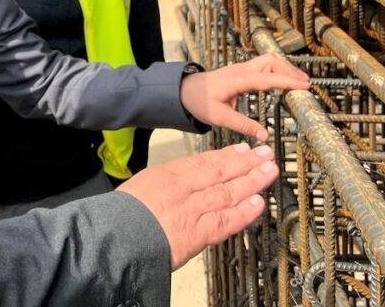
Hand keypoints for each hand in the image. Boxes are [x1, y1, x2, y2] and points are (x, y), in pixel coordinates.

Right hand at [118, 143, 277, 269]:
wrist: (115, 236)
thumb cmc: (122, 215)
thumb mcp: (141, 186)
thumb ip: (163, 183)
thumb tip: (177, 181)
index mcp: (168, 175)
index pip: (203, 161)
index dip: (226, 155)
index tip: (243, 149)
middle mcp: (184, 188)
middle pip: (221, 171)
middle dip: (246, 162)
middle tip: (265, 153)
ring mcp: (193, 209)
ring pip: (229, 191)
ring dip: (252, 180)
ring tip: (269, 171)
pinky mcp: (198, 232)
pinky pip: (226, 220)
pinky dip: (244, 212)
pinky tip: (259, 203)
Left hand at [179, 55, 310, 139]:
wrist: (183, 90)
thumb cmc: (199, 102)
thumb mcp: (219, 117)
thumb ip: (243, 126)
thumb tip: (264, 135)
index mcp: (237, 80)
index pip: (267, 78)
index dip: (287, 81)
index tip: (304, 86)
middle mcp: (241, 70)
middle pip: (271, 62)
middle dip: (290, 70)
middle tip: (306, 83)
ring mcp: (240, 68)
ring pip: (268, 61)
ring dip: (284, 68)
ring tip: (300, 81)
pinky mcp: (240, 71)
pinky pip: (262, 65)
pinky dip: (277, 70)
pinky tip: (284, 79)